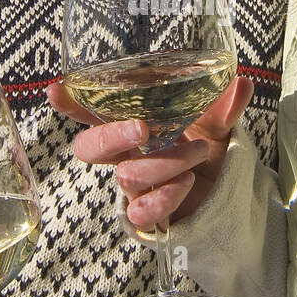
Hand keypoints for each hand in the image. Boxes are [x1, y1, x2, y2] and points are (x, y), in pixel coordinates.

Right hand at [45, 75, 253, 232]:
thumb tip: (241, 82)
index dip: (71, 102)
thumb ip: (223, 105)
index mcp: (131, 126)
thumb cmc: (204, 150)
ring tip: (197, 151)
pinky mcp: (147, 215)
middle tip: (141, 128)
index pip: (92, 113)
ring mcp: (134, 187)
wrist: (224, 194)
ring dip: (164, 162)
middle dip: (110, 136)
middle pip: (88, 148)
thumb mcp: (215, 124)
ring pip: (126, 177)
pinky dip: (166, 195)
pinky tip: (186, 183)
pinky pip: (142, 211)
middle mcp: (125, 156)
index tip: (55, 88)